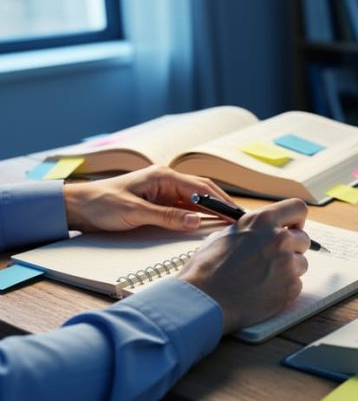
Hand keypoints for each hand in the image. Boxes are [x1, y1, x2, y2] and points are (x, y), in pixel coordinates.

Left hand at [63, 165, 233, 231]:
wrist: (77, 207)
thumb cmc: (101, 204)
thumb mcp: (136, 213)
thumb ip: (168, 217)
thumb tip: (196, 221)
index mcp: (163, 176)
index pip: (201, 187)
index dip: (220, 200)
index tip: (235, 213)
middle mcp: (166, 181)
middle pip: (202, 191)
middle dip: (221, 204)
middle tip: (239, 219)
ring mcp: (163, 191)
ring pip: (195, 200)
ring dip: (211, 210)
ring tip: (228, 222)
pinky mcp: (158, 202)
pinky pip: (184, 208)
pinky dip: (197, 215)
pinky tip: (205, 224)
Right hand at [178, 199, 309, 333]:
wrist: (203, 300)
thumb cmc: (207, 269)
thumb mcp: (226, 235)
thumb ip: (252, 231)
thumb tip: (262, 232)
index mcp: (262, 220)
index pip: (298, 208)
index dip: (296, 219)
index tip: (291, 228)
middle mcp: (279, 238)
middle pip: (303, 238)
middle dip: (292, 248)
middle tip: (274, 259)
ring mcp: (287, 263)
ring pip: (302, 263)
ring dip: (289, 269)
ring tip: (264, 278)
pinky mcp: (291, 287)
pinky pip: (297, 284)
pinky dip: (284, 288)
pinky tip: (264, 291)